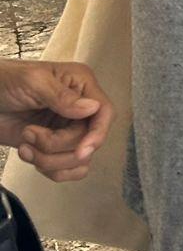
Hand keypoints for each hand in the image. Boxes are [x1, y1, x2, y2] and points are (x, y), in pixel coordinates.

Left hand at [0, 59, 114, 181]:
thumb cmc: (5, 81)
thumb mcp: (34, 82)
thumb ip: (62, 96)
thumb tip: (92, 108)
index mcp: (81, 86)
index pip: (104, 112)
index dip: (97, 134)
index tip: (81, 151)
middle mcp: (79, 109)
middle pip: (87, 140)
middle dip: (56, 146)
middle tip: (30, 135)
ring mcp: (65, 129)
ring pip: (77, 159)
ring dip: (49, 160)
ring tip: (25, 144)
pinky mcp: (51, 147)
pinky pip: (65, 169)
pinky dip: (49, 169)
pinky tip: (29, 154)